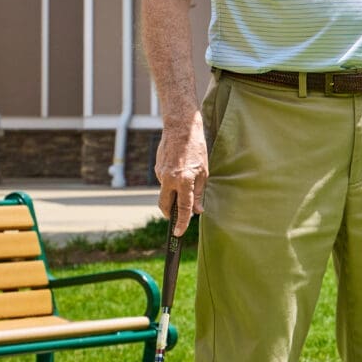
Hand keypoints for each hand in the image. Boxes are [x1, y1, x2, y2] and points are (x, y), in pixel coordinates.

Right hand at [155, 115, 208, 236]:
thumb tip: (197, 210)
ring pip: (165, 192)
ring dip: (173, 194)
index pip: (183, 207)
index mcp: (184, 180)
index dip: (182, 222)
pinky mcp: (157, 168)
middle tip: (176, 218)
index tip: (178, 233)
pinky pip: (164, 181)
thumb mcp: (204, 172)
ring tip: (186, 180)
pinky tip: (179, 169)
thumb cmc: (196, 149)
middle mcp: (169, 179)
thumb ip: (199, 193)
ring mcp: (160, 173)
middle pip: (165, 205)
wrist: (181, 128)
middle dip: (169, 214)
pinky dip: (171, 182)